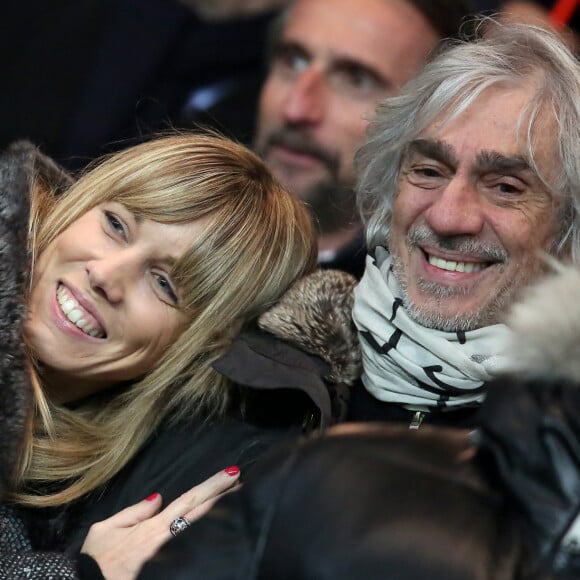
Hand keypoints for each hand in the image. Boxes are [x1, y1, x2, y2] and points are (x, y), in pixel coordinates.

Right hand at [81, 466, 240, 579]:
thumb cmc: (94, 563)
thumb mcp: (105, 530)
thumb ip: (134, 512)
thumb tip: (158, 497)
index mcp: (154, 528)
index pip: (189, 500)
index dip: (212, 486)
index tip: (232, 473)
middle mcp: (167, 541)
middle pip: (202, 514)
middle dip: (225, 497)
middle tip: (245, 482)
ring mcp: (171, 559)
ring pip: (202, 534)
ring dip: (222, 517)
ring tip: (242, 502)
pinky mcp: (169, 573)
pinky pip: (193, 555)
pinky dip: (209, 543)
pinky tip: (224, 534)